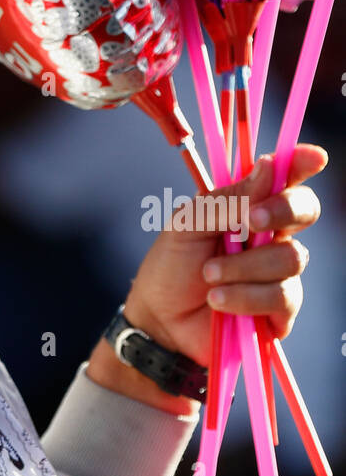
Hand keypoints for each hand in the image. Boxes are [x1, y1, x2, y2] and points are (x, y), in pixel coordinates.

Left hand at [87, 145, 325, 414]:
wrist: (159, 318)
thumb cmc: (172, 264)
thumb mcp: (188, 224)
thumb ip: (228, 200)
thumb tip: (268, 167)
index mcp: (248, 206)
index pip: (284, 178)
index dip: (301, 163)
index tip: (314, 157)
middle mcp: (270, 235)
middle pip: (304, 211)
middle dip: (283, 211)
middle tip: (252, 221)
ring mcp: (278, 273)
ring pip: (290, 258)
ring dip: (244, 267)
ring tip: (209, 276)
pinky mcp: (280, 310)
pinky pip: (283, 297)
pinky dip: (246, 297)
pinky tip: (218, 300)